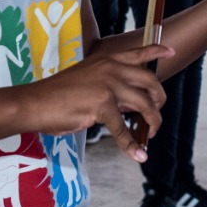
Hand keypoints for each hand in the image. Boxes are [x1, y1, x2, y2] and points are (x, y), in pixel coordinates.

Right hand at [24, 43, 169, 162]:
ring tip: (151, 134)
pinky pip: (124, 130)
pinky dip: (132, 145)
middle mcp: (111, 68)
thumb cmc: (57, 93)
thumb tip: (130, 103)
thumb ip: (110, 85)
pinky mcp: (103, 106)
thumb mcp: (87, 79)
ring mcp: (108, 86)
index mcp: (106, 59)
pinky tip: (138, 154)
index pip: (138, 53)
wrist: (35, 102)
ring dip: (153, 122)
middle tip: (157, 114)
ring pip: (145, 105)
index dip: (158, 52)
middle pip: (150, 82)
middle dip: (160, 99)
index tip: (171, 53)